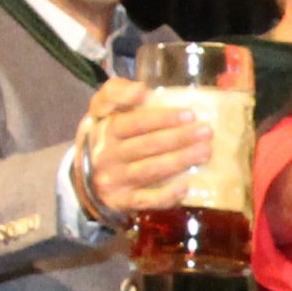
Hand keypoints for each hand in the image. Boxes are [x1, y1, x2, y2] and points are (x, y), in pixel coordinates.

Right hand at [79, 77, 209, 219]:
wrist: (84, 175)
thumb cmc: (104, 135)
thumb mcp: (101, 109)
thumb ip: (116, 92)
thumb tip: (140, 89)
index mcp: (106, 131)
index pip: (135, 123)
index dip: (162, 119)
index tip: (189, 114)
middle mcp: (108, 156)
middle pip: (147, 146)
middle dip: (179, 138)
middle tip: (206, 132)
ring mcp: (115, 181)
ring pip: (150, 170)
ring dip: (179, 161)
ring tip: (204, 152)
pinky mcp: (121, 201)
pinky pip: (145, 200)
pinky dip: (165, 195)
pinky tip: (185, 187)